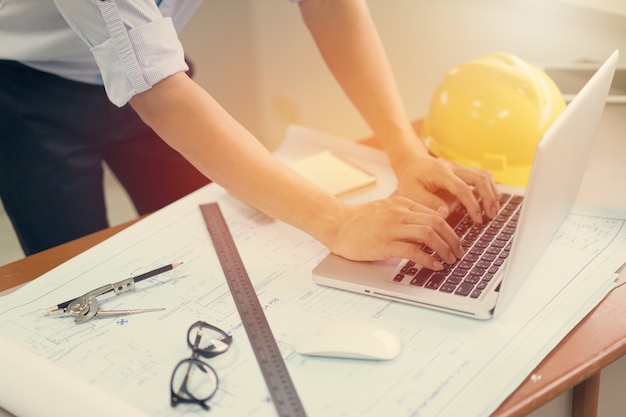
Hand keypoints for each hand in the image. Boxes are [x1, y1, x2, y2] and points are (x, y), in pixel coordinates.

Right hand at [327, 196, 464, 270]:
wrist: (337, 223)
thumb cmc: (359, 221)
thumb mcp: (386, 211)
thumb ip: (405, 217)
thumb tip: (425, 232)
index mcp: (402, 204)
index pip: (435, 214)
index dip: (450, 230)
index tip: (455, 242)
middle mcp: (400, 213)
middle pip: (437, 223)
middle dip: (453, 240)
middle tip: (458, 253)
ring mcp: (392, 228)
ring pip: (429, 234)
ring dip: (444, 249)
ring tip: (449, 260)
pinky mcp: (385, 243)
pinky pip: (413, 250)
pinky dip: (428, 259)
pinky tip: (434, 265)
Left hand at [393, 153, 499, 223]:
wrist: (411, 162)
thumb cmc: (410, 179)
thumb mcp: (410, 192)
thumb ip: (428, 202)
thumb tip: (446, 213)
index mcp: (440, 173)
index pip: (462, 188)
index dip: (473, 204)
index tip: (478, 219)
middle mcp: (453, 167)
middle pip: (480, 178)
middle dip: (489, 198)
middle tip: (491, 216)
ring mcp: (460, 167)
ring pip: (484, 175)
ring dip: (492, 193)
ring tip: (493, 211)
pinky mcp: (464, 171)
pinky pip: (482, 176)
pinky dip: (489, 188)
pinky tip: (490, 202)